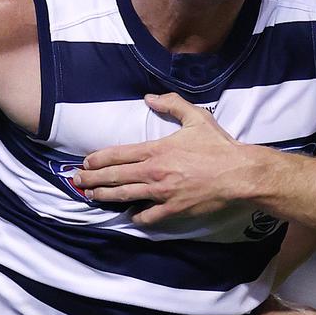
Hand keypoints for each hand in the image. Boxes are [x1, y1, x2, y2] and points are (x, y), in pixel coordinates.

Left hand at [75, 93, 262, 225]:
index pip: (118, 155)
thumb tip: (149, 98)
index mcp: (156, 150)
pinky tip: (131, 215)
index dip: (98, 160)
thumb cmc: (218, 146)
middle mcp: (153, 172)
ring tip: (91, 197)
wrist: (239, 174)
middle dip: (92, 179)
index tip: (85, 163)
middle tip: (77, 181)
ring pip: (124, 196)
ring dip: (105, 197)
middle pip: (114, 177)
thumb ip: (171, 104)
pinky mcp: (172, 210)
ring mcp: (161, 193)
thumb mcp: (196, 117)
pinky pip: (147, 216)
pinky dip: (137, 216)